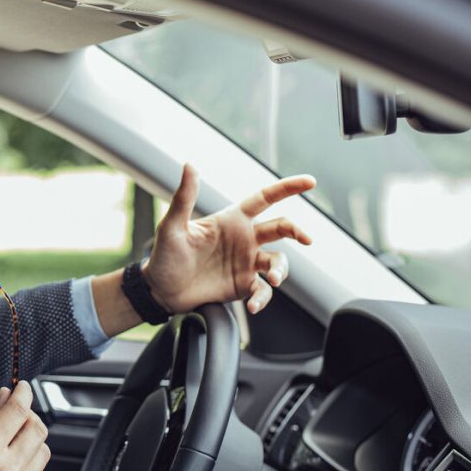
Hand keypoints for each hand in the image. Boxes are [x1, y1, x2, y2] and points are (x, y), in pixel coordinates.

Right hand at [0, 381, 49, 470]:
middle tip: (17, 412)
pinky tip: (12, 464)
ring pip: (43, 451)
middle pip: (38, 428)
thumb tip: (4, 401)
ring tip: (13, 440)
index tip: (23, 388)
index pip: (18, 410)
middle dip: (29, 415)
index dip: (24, 393)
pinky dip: (29, 464)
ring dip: (32, 440)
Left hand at [145, 164, 315, 314]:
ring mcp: (246, 263)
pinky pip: (263, 291)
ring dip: (280, 270)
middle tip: (306, 239)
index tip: (310, 182)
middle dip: (296, 231)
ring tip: (272, 279)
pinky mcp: (243, 286)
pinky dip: (263, 298)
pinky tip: (253, 305)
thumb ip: (184, 197)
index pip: (265, 198)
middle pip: (281, 228)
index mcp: (231, 220)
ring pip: (278, 262)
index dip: (287, 188)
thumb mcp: (172, 226)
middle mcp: (244, 239)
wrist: (160, 290)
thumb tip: (189, 165)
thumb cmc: (164, 255)